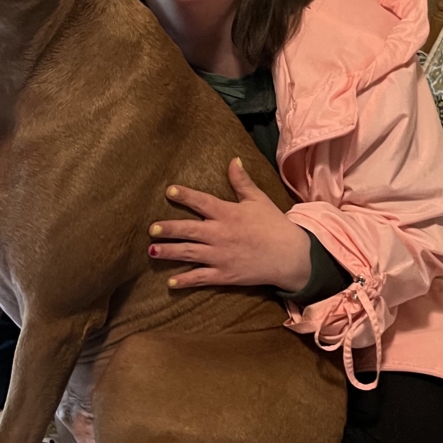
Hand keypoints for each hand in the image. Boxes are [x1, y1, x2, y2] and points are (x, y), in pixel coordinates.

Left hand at [148, 157, 311, 290]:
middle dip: (169, 229)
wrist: (291, 256)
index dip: (185, 195)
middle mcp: (221, 234)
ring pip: (190, 254)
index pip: (202, 202)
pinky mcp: (225, 275)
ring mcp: (221, 256)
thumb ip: (241, 182)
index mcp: (228, 214)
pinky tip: (170, 283)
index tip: (169, 190)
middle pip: (189, 230)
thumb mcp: (258, 200)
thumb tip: (233, 160)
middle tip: (152, 229)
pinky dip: (185, 281)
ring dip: (170, 252)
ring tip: (151, 252)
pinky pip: (201, 278)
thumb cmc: (274, 225)